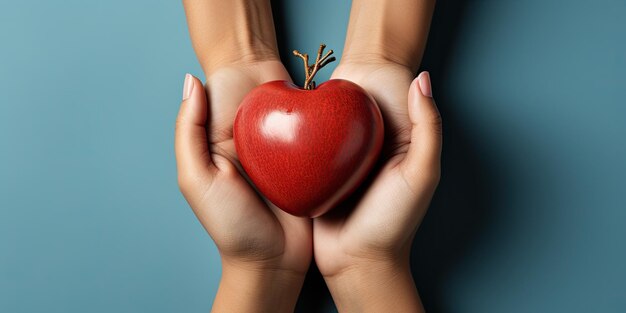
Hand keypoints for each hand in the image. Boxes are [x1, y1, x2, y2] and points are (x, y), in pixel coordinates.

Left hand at [175, 65, 311, 311]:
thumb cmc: (231, 223)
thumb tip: (191, 81)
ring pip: (293, 116)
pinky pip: (316, 138)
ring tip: (312, 92)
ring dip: (302, 105)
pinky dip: (322, 127)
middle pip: (266, 105)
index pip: (230, 101)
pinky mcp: (310, 164)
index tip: (251, 66)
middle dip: (276, 89)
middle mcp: (256, 144)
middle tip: (288, 76)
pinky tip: (330, 115)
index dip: (239, 79)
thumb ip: (189, 131)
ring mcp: (285, 153)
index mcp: (225, 142)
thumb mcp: (197, 177)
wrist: (273, 262)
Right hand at [314, 61, 441, 311]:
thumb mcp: (420, 173)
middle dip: (332, 96)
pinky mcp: (315, 177)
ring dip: (309, 115)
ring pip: (322, 128)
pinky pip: (304, 151)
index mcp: (392, 144)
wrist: (358, 263)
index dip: (369, 83)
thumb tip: (422, 78)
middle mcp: (364, 150)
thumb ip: (427, 127)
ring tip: (290, 96)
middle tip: (311, 78)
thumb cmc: (393, 221)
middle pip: (346, 113)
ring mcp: (337, 164)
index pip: (380, 103)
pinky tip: (280, 127)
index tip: (352, 67)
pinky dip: (294, 139)